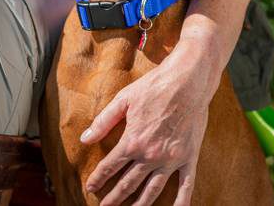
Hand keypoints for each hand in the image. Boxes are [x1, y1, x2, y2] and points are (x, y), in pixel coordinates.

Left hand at [81, 47, 215, 205]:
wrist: (188, 80)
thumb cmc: (155, 86)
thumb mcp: (124, 99)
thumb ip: (103, 121)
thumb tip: (85, 138)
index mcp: (133, 141)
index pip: (110, 166)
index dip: (98, 178)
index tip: (91, 186)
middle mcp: (150, 155)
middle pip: (128, 183)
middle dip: (114, 197)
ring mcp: (171, 159)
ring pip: (152, 190)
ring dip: (139, 205)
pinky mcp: (188, 157)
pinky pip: (186, 185)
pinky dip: (180, 202)